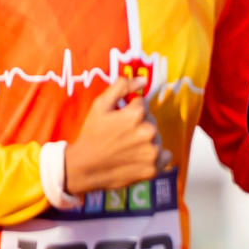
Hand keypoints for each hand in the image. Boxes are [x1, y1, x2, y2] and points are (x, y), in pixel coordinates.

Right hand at [63, 77, 172, 193]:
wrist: (83, 167)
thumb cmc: (92, 134)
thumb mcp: (101, 105)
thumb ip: (122, 87)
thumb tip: (143, 80)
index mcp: (137, 114)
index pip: (143, 105)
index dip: (128, 112)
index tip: (118, 121)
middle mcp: (148, 131)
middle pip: (151, 121)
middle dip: (138, 125)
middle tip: (121, 136)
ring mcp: (152, 151)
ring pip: (157, 138)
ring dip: (147, 140)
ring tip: (127, 148)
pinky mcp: (154, 168)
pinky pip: (165, 156)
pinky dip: (156, 157)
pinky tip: (139, 158)